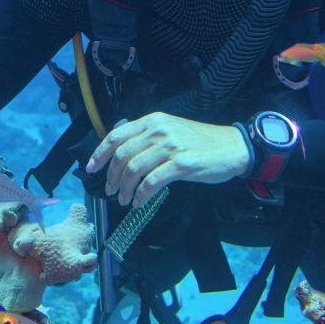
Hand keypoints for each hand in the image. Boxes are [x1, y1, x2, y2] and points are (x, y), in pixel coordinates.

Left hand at [85, 112, 253, 206]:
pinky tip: (139, 202)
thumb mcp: (171, 129)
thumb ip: (147, 134)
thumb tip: (120, 140)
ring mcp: (170, 147)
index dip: (99, 153)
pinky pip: (152, 182)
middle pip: (122, 155)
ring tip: (124, 199)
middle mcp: (159, 131)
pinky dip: (141, 195)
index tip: (91, 168)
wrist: (232, 147)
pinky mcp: (182, 165)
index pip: (116, 136)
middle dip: (111, 176)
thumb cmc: (201, 142)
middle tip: (111, 190)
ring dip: (124, 188)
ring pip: (133, 169)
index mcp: (153, 121)